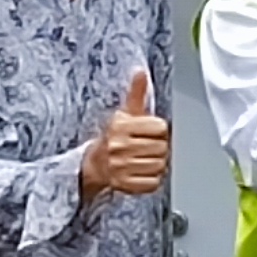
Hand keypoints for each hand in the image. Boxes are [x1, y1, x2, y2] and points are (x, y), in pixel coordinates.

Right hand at [81, 67, 171, 199]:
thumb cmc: (116, 136)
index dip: (159, 129)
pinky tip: (143, 172)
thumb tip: (140, 72)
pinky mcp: (123, 184)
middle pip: (162, 148)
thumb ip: (136, 93)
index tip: (151, 131)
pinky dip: (152, 180)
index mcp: (121, 126)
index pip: (160, 127)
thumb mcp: (125, 113)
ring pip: (159, 166)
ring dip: (157, 164)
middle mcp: (118, 146)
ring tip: (146, 159)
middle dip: (160, 147)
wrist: (94, 164)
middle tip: (149, 147)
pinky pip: (152, 183)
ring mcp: (120, 167)